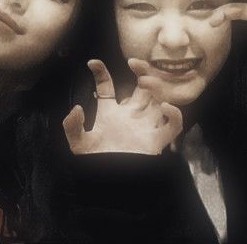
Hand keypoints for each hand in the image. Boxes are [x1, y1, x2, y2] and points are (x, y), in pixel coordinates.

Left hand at [63, 59, 181, 154]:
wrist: (109, 186)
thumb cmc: (95, 164)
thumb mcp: (78, 144)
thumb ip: (72, 126)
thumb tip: (76, 107)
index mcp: (109, 113)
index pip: (107, 87)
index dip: (100, 72)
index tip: (92, 62)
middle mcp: (129, 116)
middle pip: (140, 88)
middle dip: (141, 71)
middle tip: (134, 63)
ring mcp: (144, 127)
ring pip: (157, 99)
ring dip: (157, 87)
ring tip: (146, 81)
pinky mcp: (157, 142)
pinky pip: (172, 126)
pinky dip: (174, 115)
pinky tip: (164, 107)